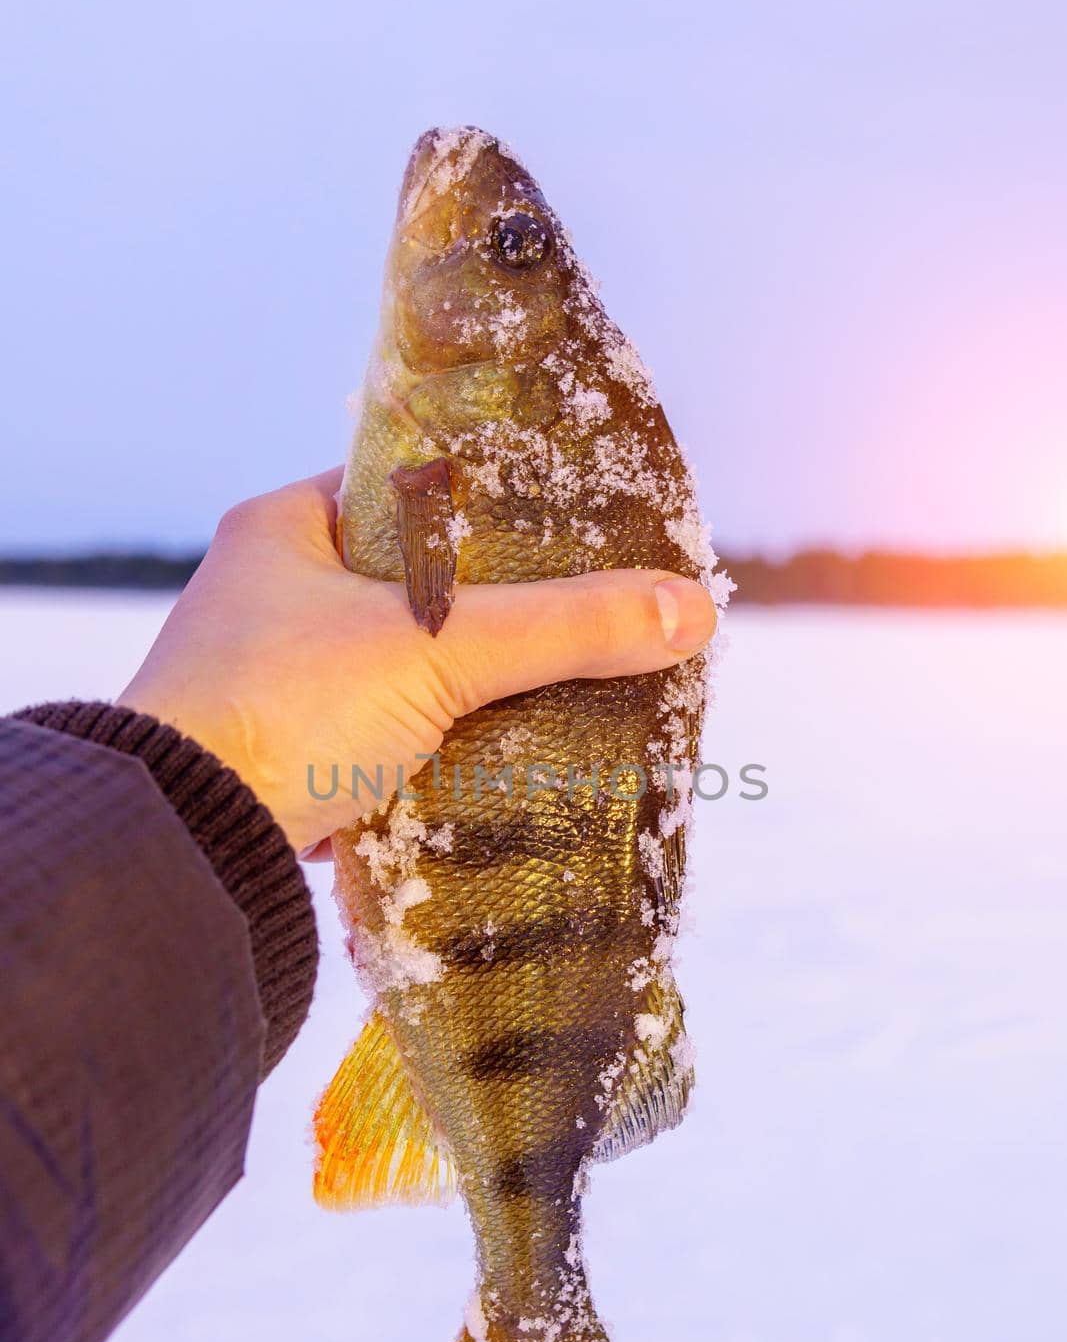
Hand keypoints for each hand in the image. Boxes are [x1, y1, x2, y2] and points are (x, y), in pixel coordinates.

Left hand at [120, 469, 715, 855]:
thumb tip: (693, 608)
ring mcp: (271, 686)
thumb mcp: (439, 651)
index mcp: (285, 530)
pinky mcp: (285, 762)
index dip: (493, 506)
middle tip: (580, 616)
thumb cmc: (289, 710)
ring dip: (466, 690)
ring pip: (399, 672)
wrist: (185, 849)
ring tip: (560, 688)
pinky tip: (501, 761)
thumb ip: (564, 626)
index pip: (409, 492)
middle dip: (493, 615)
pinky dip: (434, 751)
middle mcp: (269, 599)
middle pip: (413, 590)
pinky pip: (381, 741)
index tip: (570, 528)